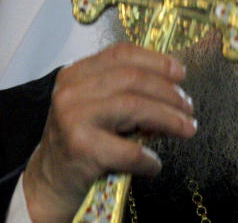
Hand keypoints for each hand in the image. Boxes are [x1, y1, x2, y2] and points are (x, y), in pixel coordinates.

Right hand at [22, 42, 196, 222]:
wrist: (48, 183)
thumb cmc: (82, 140)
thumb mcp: (97, 106)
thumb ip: (126, 90)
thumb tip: (174, 89)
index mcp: (76, 73)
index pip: (122, 54)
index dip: (157, 60)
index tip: (181, 73)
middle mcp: (71, 91)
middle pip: (133, 79)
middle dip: (169, 93)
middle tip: (189, 107)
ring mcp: (73, 118)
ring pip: (134, 107)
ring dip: (168, 118)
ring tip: (187, 129)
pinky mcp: (80, 148)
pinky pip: (128, 149)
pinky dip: (148, 158)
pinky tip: (154, 164)